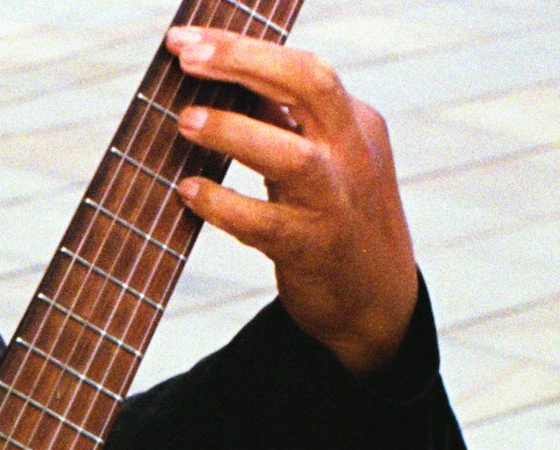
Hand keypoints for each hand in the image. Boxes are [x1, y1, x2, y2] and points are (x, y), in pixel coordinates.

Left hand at [166, 25, 419, 376]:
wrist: (374, 299)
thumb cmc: (335, 217)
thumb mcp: (324, 157)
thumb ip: (283, 121)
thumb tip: (219, 79)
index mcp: (353, 122)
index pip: (304, 66)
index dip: (244, 48)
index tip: (185, 39)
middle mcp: (351, 154)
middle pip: (310, 86)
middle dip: (245, 63)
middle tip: (186, 58)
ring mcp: (335, 201)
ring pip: (292, 157)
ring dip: (233, 133)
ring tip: (185, 120)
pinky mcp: (313, 249)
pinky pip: (264, 224)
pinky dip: (224, 204)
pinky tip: (189, 190)